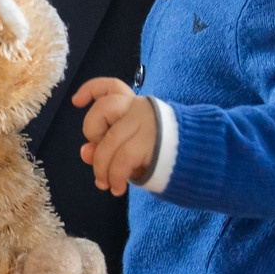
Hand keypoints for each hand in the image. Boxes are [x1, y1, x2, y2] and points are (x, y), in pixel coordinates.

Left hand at [71, 78, 156, 195]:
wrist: (199, 159)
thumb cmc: (159, 152)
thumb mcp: (129, 146)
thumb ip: (105, 146)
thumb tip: (85, 153)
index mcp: (134, 104)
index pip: (111, 86)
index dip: (90, 90)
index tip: (76, 102)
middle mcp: (139, 108)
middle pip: (102, 109)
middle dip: (92, 133)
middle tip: (97, 154)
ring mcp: (147, 123)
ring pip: (110, 139)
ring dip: (102, 167)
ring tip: (105, 183)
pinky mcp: (152, 143)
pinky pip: (122, 159)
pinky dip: (115, 176)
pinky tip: (117, 187)